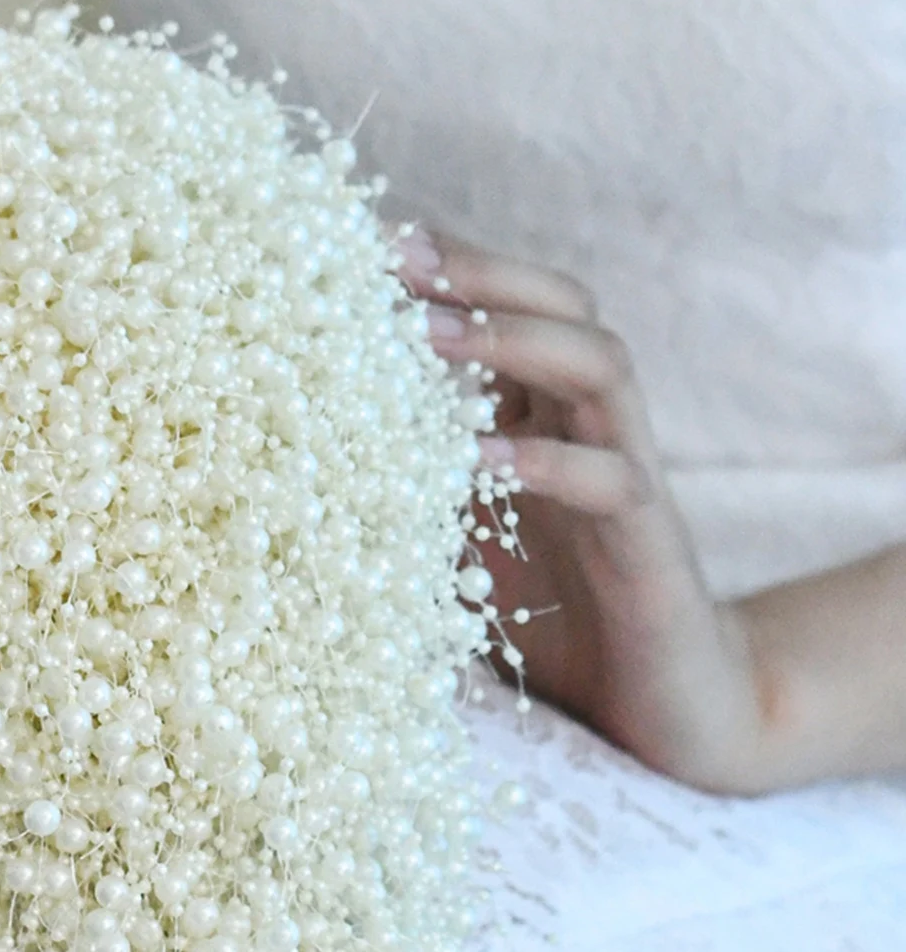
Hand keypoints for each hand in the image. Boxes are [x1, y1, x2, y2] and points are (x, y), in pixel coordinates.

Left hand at [398, 227, 771, 791]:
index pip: (502, 313)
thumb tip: (288, 481)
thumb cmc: (552, 623)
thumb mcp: (457, 548)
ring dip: (512, 340)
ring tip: (427, 331)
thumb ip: (406, 501)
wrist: (662, 704)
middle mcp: (588, 428)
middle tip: (392, 259)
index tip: (355, 247)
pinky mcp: (651, 543)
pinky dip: (548, 462)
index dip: (441, 273)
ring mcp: (628, 474)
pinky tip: (484, 460)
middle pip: (558, 306)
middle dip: (477, 273)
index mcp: (541, 418)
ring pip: (598, 366)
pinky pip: (612, 480)